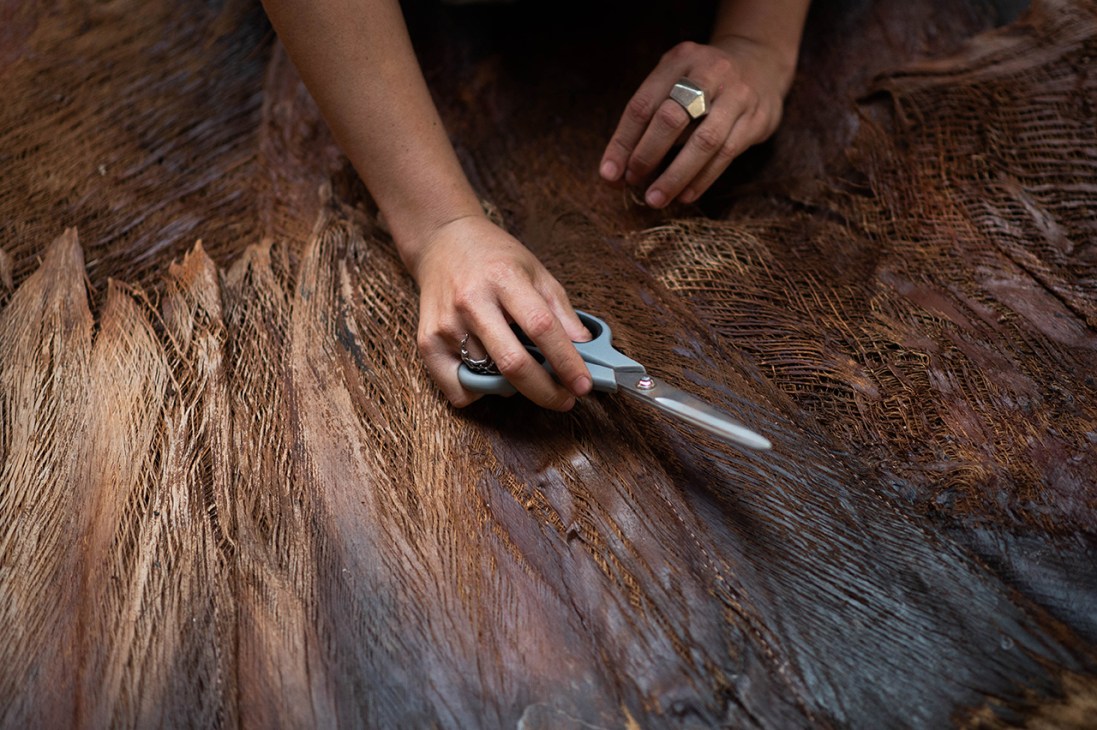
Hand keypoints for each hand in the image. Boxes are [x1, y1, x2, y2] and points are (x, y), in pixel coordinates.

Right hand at [409, 215, 592, 409]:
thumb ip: (561, 312)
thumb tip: (585, 352)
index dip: (566, 361)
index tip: (582, 385)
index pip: (541, 327)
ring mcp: (446, 323)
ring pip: (487, 378)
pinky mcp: (427, 341)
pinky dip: (478, 391)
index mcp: (504, 278)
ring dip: (512, 385)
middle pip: (512, 362)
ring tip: (519, 365)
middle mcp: (472, 301)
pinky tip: (487, 373)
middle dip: (545, 390)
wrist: (442, 242)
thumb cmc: (494, 258)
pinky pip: (458, 389)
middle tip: (564, 400)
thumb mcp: (536, 272)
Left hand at [599, 36, 791, 206]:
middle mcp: (709, 72)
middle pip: (672, 118)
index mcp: (679, 60)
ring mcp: (737, 95)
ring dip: (675, 175)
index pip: (642, 105)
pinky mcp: (757, 118)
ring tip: (655, 199)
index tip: (609, 174)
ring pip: (704, 142)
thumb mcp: (673, 82)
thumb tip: (615, 171)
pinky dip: (702, 179)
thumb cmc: (702, 83)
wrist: (761, 61)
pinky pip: (726, 154)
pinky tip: (685, 195)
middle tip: (633, 181)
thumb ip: (647, 120)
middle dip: (647, 155)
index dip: (622, 143)